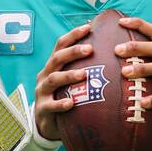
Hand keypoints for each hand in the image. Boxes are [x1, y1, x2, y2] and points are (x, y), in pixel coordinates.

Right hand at [34, 22, 92, 141]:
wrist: (45, 124)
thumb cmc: (63, 98)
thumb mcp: (70, 82)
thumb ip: (83, 70)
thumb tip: (109, 56)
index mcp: (53, 66)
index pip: (60, 45)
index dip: (73, 35)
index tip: (88, 27)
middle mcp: (45, 75)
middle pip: (57, 59)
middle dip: (73, 52)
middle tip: (90, 49)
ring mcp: (42, 92)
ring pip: (53, 80)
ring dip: (69, 76)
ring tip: (84, 74)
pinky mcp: (42, 109)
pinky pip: (51, 106)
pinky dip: (60, 104)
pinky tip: (71, 103)